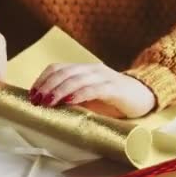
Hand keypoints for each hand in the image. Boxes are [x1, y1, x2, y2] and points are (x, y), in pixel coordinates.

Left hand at [29, 63, 155, 117]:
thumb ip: (72, 98)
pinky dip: (79, 94)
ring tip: (47, 102)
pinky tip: (69, 102)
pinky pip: (93, 89)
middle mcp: (92, 69)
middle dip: (47, 86)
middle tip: (36, 100)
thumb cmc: (113, 101)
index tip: (31, 94)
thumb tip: (47, 108)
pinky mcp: (115, 88)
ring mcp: (104, 77)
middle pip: (63, 73)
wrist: (144, 97)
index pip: (57, 68)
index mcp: (83, 70)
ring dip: (59, 91)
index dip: (42, 80)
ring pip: (76, 80)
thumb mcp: (89, 98)